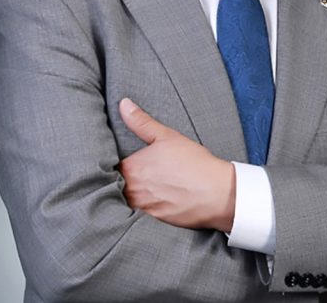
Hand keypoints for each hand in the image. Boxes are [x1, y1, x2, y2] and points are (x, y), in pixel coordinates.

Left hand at [118, 98, 235, 231]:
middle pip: (113, 186)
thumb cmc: (193, 163)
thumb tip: (123, 104)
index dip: (112, 165)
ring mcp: (141, 208)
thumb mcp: (166, 136)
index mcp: (130, 167)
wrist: (217, 193)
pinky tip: (151, 204)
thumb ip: (141, 121)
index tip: (118, 163)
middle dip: (118, 181)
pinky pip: (137, 217)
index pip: (108, 167)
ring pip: (124, 202)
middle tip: (132, 177)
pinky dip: (139, 211)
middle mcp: (131, 190)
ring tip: (141, 190)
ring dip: (127, 197)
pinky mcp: (152, 222)